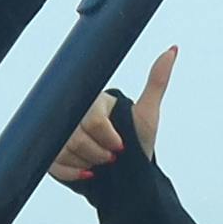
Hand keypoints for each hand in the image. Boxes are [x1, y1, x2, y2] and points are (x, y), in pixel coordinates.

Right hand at [56, 46, 179, 186]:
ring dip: (87, 164)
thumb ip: (157, 82)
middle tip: (112, 158)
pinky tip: (88, 173)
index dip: (108, 138)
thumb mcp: (148, 114)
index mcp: (93, 100)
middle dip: (99, 154)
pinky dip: (72, 173)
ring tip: (100, 164)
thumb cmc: (137, 140)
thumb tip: (172, 50)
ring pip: (63, 151)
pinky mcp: (50, 151)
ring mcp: (58, 132)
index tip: (121, 146)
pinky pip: (53, 165)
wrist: (126, 172)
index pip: (93, 120)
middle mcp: (72, 113)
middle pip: (77, 138)